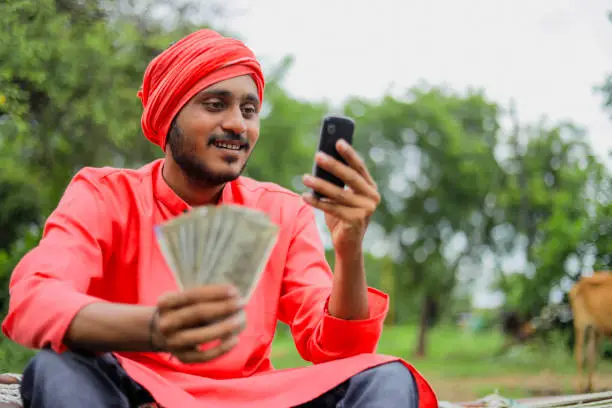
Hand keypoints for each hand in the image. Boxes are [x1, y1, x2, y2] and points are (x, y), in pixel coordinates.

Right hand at [151, 285, 245, 362]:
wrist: (163, 334)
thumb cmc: (183, 310)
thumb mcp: (186, 299)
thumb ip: (206, 296)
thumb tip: (235, 296)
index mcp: (165, 303)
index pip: (192, 295)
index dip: (215, 293)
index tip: (234, 291)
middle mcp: (165, 324)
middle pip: (197, 314)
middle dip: (222, 308)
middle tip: (242, 303)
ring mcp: (172, 343)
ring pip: (200, 336)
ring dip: (223, 328)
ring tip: (240, 320)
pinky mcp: (182, 358)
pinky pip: (204, 356)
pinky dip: (221, 349)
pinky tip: (235, 340)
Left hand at [302, 139, 380, 255]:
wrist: (348, 245)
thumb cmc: (342, 216)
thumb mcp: (342, 196)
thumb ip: (337, 182)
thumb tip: (321, 161)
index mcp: (370, 188)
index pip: (359, 167)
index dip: (349, 154)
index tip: (337, 141)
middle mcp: (372, 197)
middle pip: (350, 177)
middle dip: (332, 165)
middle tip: (317, 155)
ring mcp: (366, 210)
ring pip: (338, 193)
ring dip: (319, 184)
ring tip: (304, 177)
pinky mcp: (356, 221)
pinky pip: (332, 208)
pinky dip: (317, 202)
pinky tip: (305, 196)